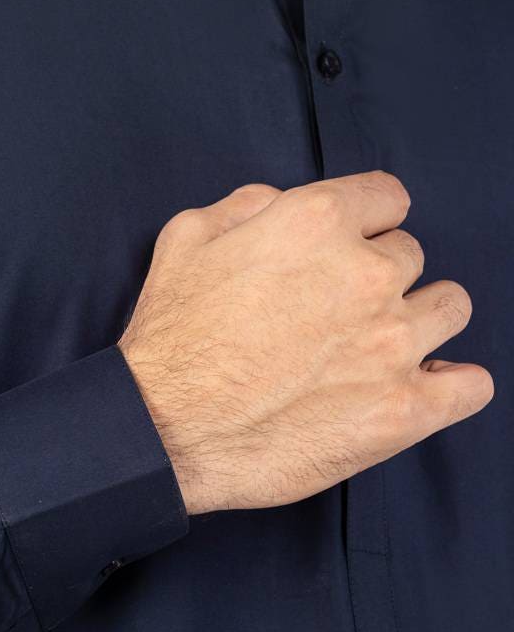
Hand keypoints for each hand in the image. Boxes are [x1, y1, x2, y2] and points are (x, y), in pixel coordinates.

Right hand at [119, 171, 493, 515]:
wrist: (161, 432)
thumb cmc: (169, 340)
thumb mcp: (186, 238)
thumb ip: (246, 204)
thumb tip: (280, 203)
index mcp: (318, 223)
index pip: (388, 198)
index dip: (364, 223)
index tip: (349, 248)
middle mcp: (366, 275)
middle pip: (412, 256)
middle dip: (379, 277)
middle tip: (338, 311)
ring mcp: (392, 344)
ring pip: (451, 308)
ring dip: (420, 321)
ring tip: (381, 347)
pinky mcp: (403, 411)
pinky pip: (470, 385)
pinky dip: (453, 385)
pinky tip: (424, 389)